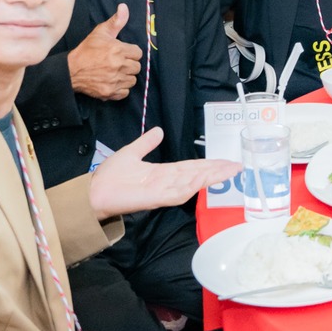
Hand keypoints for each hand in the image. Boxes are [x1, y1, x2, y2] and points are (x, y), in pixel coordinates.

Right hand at [68, 5, 141, 99]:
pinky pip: (125, 92)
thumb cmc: (86, 50)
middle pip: (137, 67)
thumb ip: (116, 21)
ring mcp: (115, 80)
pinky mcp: (110, 92)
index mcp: (118, 50)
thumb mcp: (100, 32)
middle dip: (129, 64)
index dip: (130, 52)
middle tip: (118, 63)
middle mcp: (119, 66)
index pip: (138, 53)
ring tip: (116, 72)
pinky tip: (113, 82)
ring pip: (132, 80)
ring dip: (126, 77)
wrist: (71, 70)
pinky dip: (121, 88)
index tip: (122, 53)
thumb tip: (124, 7)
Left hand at [85, 127, 238, 219]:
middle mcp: (167, 182)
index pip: (192, 167)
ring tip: (229, 170)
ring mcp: (163, 191)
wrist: (93, 192)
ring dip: (212, 177)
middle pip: (198, 175)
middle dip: (218, 170)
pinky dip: (191, 187)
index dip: (209, 163)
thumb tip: (159, 131)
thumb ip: (146, 143)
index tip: (226, 160)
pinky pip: (178, 194)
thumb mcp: (131, 152)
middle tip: (238, 166)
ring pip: (194, 184)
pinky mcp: (156, 199)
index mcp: (163, 172)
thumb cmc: (110, 177)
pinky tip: (204, 180)